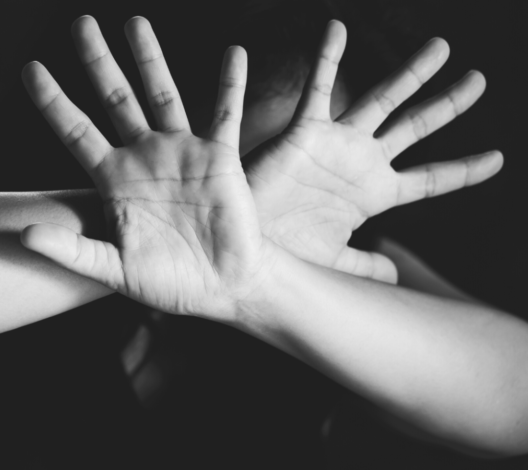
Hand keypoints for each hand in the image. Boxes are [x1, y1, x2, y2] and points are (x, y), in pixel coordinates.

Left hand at [20, 16, 274, 320]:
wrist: (220, 288)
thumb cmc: (167, 282)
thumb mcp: (113, 269)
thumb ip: (71, 251)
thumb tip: (23, 235)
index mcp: (114, 180)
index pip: (75, 131)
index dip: (52, 101)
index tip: (31, 68)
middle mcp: (144, 158)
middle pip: (115, 99)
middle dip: (97, 62)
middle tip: (80, 24)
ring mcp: (182, 153)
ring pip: (163, 95)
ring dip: (150, 60)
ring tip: (135, 23)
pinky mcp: (219, 159)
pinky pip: (225, 114)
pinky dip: (229, 86)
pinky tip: (232, 53)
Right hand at [245, 21, 502, 282]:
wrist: (250, 246)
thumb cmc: (288, 253)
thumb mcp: (335, 262)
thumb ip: (366, 266)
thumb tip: (396, 276)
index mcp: (375, 194)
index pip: (430, 179)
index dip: (464, 169)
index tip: (498, 159)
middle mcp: (363, 163)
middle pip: (417, 126)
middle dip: (449, 103)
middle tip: (479, 80)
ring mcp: (337, 145)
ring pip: (382, 100)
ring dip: (412, 74)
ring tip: (442, 48)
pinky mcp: (305, 133)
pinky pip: (318, 90)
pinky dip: (327, 58)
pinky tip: (338, 28)